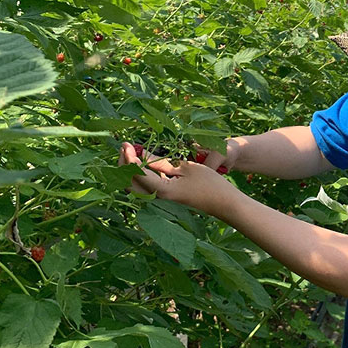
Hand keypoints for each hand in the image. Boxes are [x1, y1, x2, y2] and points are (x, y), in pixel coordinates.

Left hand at [119, 142, 238, 215]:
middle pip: (129, 183)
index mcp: (162, 190)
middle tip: (125, 147)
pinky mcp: (164, 201)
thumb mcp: (187, 168)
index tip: (126, 144)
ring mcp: (160, 202)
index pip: (136, 173)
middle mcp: (157, 200)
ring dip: (130, 170)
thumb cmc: (210, 184)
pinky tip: (143, 163)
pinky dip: (140, 176)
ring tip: (132, 153)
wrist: (224, 203)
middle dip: (124, 164)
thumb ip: (162, 162)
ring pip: (135, 187)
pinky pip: (145, 189)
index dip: (128, 157)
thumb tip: (142, 154)